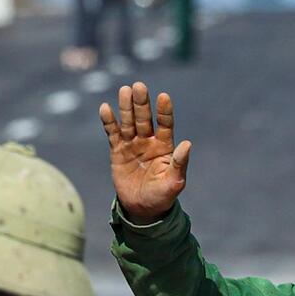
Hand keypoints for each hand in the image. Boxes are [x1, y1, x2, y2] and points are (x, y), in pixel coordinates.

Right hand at [99, 81, 191, 224]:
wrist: (142, 209)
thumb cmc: (162, 196)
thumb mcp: (174, 182)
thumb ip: (179, 163)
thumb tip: (188, 144)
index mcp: (165, 146)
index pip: (165, 124)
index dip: (164, 111)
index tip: (163, 96)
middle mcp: (149, 141)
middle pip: (145, 118)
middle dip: (142, 103)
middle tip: (139, 86)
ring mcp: (132, 144)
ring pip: (129, 122)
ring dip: (126, 107)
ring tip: (125, 91)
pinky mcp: (118, 151)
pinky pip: (113, 133)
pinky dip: (109, 122)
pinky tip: (105, 108)